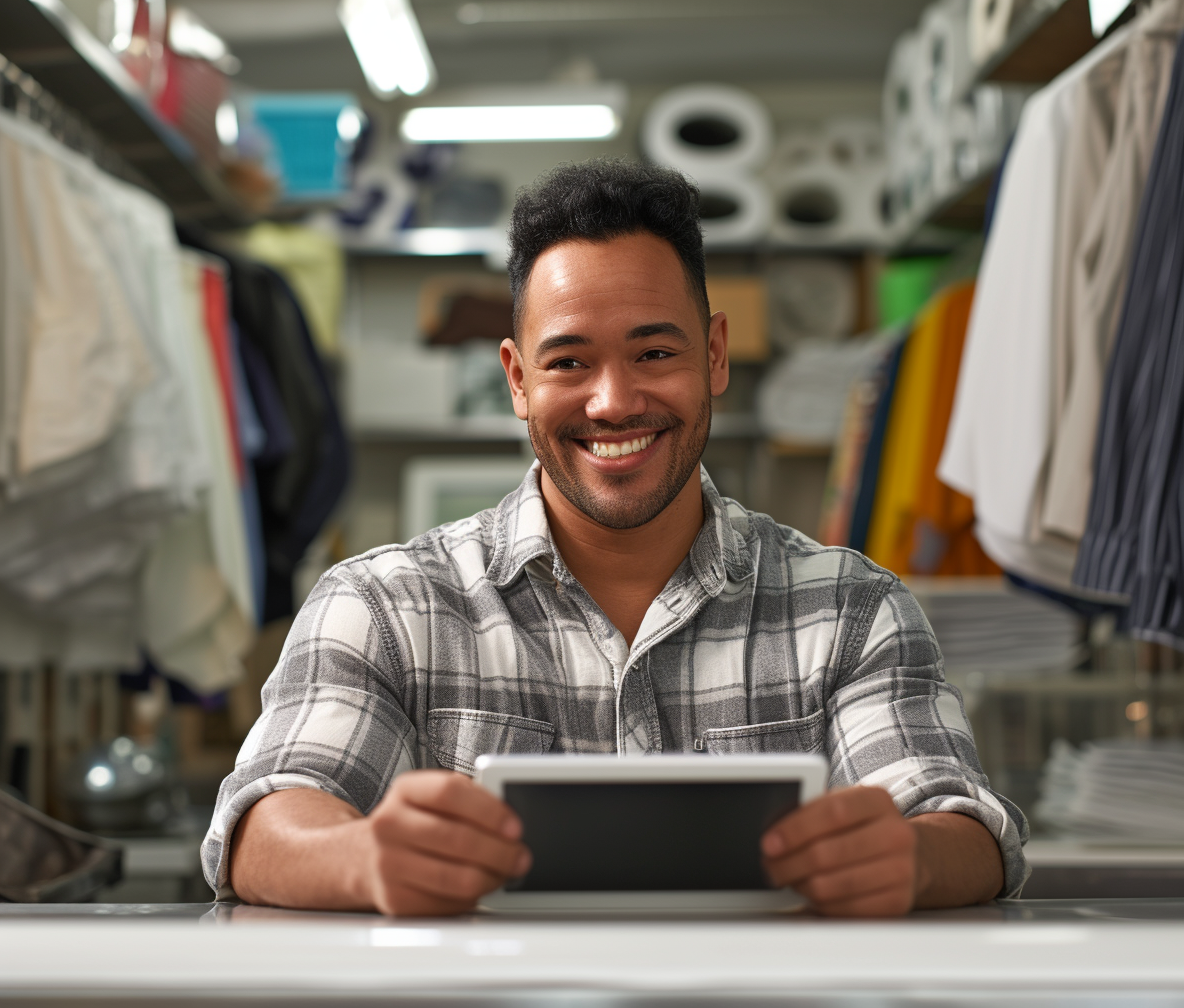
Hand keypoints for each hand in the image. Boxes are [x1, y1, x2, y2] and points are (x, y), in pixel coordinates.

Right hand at [363, 770, 530, 915]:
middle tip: (520, 856)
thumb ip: (468, 800)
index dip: (488, 810)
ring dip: (491, 878)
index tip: (514, 826)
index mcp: (405, 790)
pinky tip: (477, 887)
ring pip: (456, 878)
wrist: (368, 855)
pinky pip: (447, 904)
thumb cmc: (415, 822)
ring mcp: (388, 864)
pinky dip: (471, 899)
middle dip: (500, 852)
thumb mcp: (433, 797)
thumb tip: (509, 822)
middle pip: (457, 839)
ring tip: (504, 873)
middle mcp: (390, 824)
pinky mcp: (395, 899)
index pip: (450, 792)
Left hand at [761, 786, 916, 916]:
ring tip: (789, 878)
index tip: (769, 842)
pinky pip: (843, 910)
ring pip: (831, 885)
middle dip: (788, 863)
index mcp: (877, 800)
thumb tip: (774, 832)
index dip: (795, 829)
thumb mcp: (845, 805)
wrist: (908, 854)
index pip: (832, 813)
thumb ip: (814, 811)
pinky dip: (819, 904)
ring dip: (800, 885)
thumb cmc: (863, 828)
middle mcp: (896, 834)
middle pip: (827, 854)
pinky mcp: (896, 902)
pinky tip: (812, 893)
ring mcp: (901, 870)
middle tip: (770, 866)